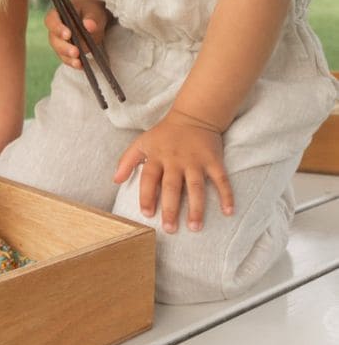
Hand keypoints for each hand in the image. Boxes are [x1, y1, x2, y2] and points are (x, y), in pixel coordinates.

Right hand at [45, 0, 107, 69]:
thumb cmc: (91, 11)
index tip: (68, 35)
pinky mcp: (66, 52)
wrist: (95, 19)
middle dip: (64, 47)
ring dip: (68, 58)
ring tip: (78, 62)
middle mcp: (55, 30)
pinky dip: (73, 63)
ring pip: (59, 51)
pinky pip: (67, 59)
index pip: (51, 20)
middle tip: (75, 52)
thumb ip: (91, 18)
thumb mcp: (94, 11)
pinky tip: (81, 66)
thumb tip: (89, 25)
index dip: (57, 28)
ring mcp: (60, 42)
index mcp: (58, 14)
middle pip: (54, 39)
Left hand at [113, 109, 234, 232]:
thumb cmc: (164, 134)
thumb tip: (115, 181)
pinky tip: (228, 212)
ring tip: (195, 227)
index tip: (147, 214)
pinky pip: (221, 179)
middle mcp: (176, 160)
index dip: (146, 196)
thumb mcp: (142, 143)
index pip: (149, 179)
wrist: (194, 116)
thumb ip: (127, 161)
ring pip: (196, 187)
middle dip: (170, 208)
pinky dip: (226, 195)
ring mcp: (196, 161)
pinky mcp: (213, 160)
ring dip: (196, 208)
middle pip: (172, 186)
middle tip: (170, 229)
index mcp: (157, 157)